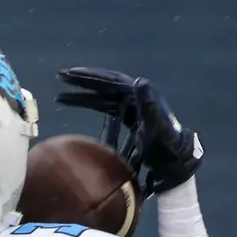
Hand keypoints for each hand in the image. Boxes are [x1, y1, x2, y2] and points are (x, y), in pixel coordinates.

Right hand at [57, 67, 202, 194]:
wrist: (177, 162)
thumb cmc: (168, 147)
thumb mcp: (159, 126)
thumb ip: (149, 106)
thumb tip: (139, 81)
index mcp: (140, 96)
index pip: (110, 82)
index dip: (90, 77)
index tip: (71, 75)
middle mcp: (135, 97)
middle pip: (104, 85)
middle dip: (82, 81)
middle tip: (60, 76)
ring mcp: (132, 107)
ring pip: (102, 96)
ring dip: (82, 95)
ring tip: (60, 96)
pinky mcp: (129, 118)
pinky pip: (105, 107)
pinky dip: (90, 105)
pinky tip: (76, 105)